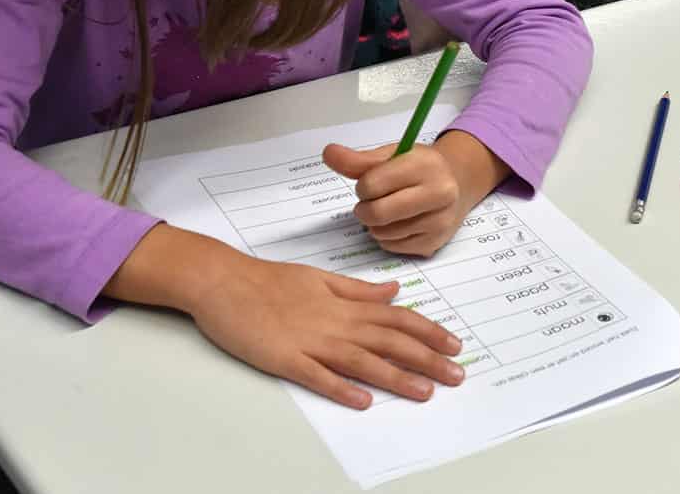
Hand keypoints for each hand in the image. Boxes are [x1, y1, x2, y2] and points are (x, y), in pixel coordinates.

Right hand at [103, 224, 464, 408]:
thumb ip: (359, 289)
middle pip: (390, 341)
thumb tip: (394, 290)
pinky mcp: (285, 358)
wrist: (223, 281)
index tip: (454, 345)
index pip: (398, 317)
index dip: (429, 331)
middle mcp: (336, 321)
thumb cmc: (270, 279)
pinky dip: (341, 387)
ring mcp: (311, 340)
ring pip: (363, 360)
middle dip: (427, 359)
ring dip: (396, 377)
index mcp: (345, 302)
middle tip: (456, 376)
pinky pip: (318, 376)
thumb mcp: (321, 277)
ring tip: (425, 391)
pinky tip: (363, 401)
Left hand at [323, 131, 506, 258]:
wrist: (457, 184)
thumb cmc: (419, 168)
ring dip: (375, 224)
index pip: (372, 184)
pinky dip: (387, 237)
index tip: (371, 184)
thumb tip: (329, 153)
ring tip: (388, 210)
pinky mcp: (434, 243)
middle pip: (377, 213)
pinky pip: (392, 247)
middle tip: (370, 202)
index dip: (363, 186)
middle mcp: (439, 193)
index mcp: (425, 165)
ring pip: (382, 233)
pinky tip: (399, 223)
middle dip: (364, 209)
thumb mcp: (393, 155)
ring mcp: (439, 221)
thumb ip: (359, 159)